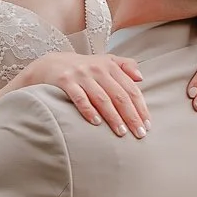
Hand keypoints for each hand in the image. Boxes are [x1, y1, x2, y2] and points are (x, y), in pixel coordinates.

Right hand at [17, 48, 147, 136]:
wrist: (50, 64)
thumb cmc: (83, 68)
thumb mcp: (104, 61)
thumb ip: (125, 66)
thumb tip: (141, 78)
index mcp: (110, 65)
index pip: (130, 89)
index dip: (140, 107)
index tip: (147, 125)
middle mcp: (97, 69)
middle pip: (119, 95)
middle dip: (131, 116)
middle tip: (139, 134)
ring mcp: (80, 75)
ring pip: (102, 98)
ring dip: (113, 117)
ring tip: (121, 132)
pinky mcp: (65, 81)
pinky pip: (79, 98)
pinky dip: (88, 110)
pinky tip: (96, 123)